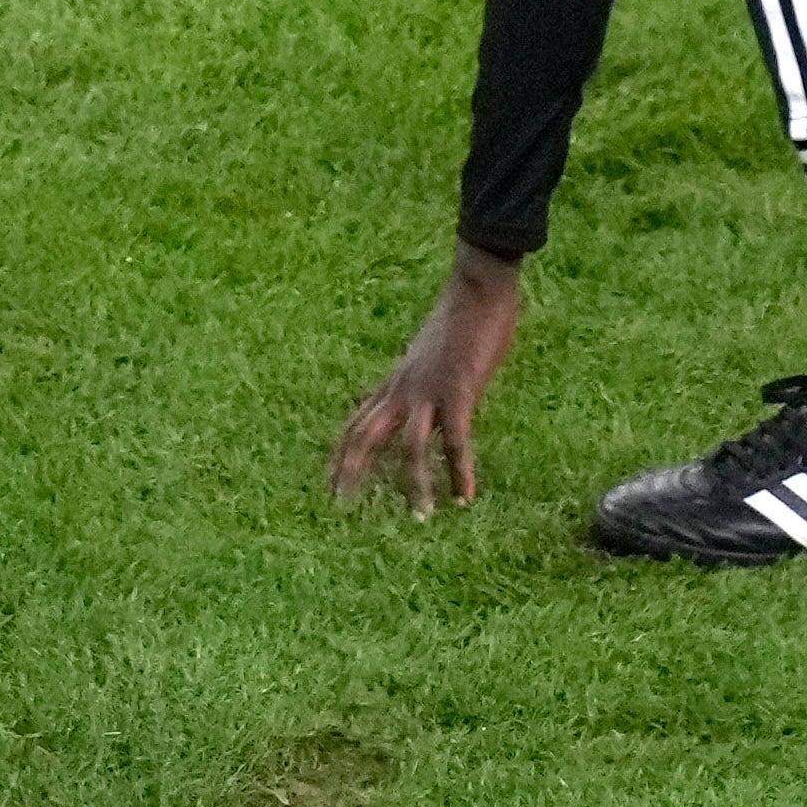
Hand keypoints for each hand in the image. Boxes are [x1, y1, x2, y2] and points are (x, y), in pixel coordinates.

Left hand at [329, 243, 526, 519]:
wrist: (476, 288)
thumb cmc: (458, 319)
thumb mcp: (425, 353)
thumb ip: (415, 378)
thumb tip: (412, 397)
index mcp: (394, 380)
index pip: (355, 423)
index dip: (340, 454)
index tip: (329, 483)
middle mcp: (402, 389)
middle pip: (364, 437)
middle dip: (351, 473)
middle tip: (340, 508)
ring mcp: (428, 391)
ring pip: (409, 449)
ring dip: (413, 486)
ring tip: (420, 518)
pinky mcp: (458, 392)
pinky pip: (455, 441)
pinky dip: (459, 471)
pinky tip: (465, 496)